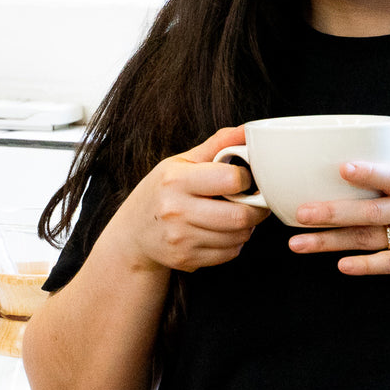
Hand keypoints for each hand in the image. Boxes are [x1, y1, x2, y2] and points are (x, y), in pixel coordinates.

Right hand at [101, 126, 272, 272]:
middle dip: (256, 208)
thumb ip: (217, 145)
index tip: (243, 178)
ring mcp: (180, 239)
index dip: (246, 178)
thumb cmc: (161, 191)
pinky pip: (229, 253)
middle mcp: (176, 210)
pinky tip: (222, 232)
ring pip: (238, 236)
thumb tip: (247, 130)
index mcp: (176, 180)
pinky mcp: (186, 259)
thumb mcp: (181, 162)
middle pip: (240, 215)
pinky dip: (235, 243)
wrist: (133, 232)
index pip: (231, 179)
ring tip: (236, 215)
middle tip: (253, 201)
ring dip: (246, 227)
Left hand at [286, 162, 389, 284]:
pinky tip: (342, 266)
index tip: (341, 168)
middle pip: (371, 210)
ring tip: (299, 243)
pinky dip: (366, 265)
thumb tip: (351, 167)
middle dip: (332, 211)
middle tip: (299, 212)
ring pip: (371, 238)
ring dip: (332, 241)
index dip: (368, 172)